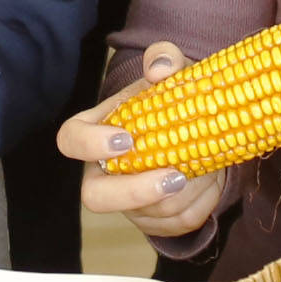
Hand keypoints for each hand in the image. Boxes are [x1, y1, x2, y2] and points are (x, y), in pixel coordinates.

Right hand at [58, 44, 225, 240]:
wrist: (199, 128)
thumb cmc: (173, 99)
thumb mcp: (172, 72)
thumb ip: (165, 58)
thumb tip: (161, 69)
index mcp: (95, 131)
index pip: (70, 140)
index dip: (91, 145)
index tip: (127, 139)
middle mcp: (103, 171)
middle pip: (96, 197)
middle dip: (136, 192)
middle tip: (175, 176)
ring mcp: (126, 201)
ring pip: (148, 212)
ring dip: (185, 192)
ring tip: (207, 165)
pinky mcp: (153, 220)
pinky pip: (174, 223)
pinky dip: (200, 203)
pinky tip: (210, 181)